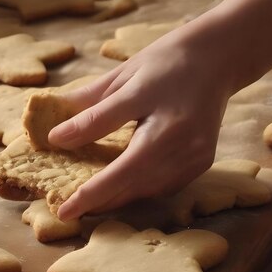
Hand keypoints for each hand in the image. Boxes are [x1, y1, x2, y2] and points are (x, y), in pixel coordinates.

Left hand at [49, 21, 234, 220]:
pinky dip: (138, 192)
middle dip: (98, 200)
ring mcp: (195, 153)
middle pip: (132, 177)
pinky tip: (118, 192)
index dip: (87, 183)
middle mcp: (179, 136)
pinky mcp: (202, 162)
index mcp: (155, 105)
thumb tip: (56, 135)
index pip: (113, 150)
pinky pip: (164, 186)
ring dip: (117, 200)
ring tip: (86, 206)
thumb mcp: (123, 75)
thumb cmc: (163, 62)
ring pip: (149, 189)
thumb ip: (91, 107)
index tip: (61, 204)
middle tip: (67, 212)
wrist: (216, 59)